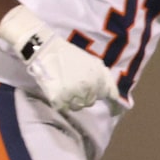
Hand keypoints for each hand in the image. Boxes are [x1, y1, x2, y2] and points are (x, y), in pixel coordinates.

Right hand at [0, 5, 120, 115]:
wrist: (47, 50)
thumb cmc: (71, 55)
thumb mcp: (95, 63)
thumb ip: (106, 79)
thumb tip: (113, 96)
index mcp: (99, 79)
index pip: (108, 96)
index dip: (105, 99)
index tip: (103, 101)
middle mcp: (89, 88)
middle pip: (90, 102)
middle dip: (85, 97)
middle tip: (75, 87)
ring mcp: (73, 94)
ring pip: (77, 107)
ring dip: (73, 102)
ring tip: (66, 90)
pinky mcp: (58, 98)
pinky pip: (64, 109)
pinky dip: (61, 104)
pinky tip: (58, 94)